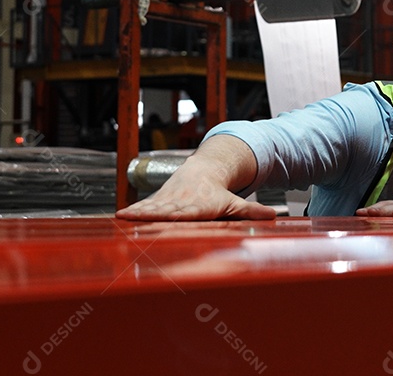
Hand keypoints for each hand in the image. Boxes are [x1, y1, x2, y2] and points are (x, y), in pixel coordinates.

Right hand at [115, 174, 275, 220]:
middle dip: (151, 217)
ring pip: (152, 208)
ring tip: (123, 219)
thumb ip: (251, 211)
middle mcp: (180, 203)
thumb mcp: (235, 202)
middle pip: (165, 211)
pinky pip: (144, 206)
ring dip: (138, 214)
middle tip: (136, 222)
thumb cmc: (219, 193)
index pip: (186, 213)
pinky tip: (119, 217)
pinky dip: (132, 212)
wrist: (202, 169)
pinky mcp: (158, 200)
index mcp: (198, 207)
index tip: (165, 218)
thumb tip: (273, 217)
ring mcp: (167, 201)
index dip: (175, 216)